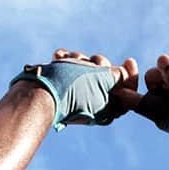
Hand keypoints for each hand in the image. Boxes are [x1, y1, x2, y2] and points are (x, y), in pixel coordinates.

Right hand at [11, 49, 141, 128]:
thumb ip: (118, 76)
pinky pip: (69, 70)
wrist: (37, 92)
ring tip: (70, 58)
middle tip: (93, 61)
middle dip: (100, 65)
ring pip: (86, 71)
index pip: (127, 93)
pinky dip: (65, 61)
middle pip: (106, 78)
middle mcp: (93, 107)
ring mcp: (75, 97)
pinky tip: (58, 57)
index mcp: (107, 111)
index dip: (131, 75)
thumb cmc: (72, 86)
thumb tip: (123, 74)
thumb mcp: (102, 79)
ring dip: (80, 59)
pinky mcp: (60, 87)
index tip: (129, 60)